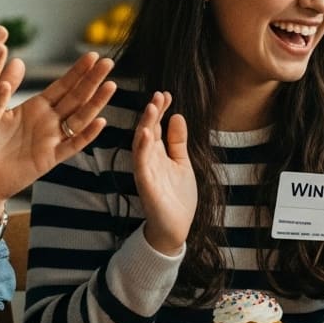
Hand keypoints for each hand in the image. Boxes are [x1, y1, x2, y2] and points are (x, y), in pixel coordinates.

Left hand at [0, 51, 116, 217]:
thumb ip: (5, 85)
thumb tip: (16, 58)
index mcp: (36, 108)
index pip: (63, 86)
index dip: (78, 71)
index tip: (92, 55)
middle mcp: (48, 122)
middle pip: (76, 98)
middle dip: (92, 80)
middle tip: (109, 62)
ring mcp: (51, 140)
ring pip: (80, 118)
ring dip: (96, 103)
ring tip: (111, 85)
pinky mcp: (49, 159)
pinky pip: (71, 146)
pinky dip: (87, 135)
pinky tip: (101, 122)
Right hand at [132, 91, 195, 254]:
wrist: (175, 228)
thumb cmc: (177, 197)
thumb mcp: (182, 163)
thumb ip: (178, 142)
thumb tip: (177, 116)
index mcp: (158, 154)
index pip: (156, 127)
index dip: (160, 110)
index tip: (166, 94)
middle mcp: (149, 160)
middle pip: (147, 131)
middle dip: (152, 113)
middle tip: (158, 95)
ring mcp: (146, 171)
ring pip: (141, 144)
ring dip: (145, 125)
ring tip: (151, 108)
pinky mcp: (145, 184)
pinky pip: (141, 163)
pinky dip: (142, 148)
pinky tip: (145, 133)